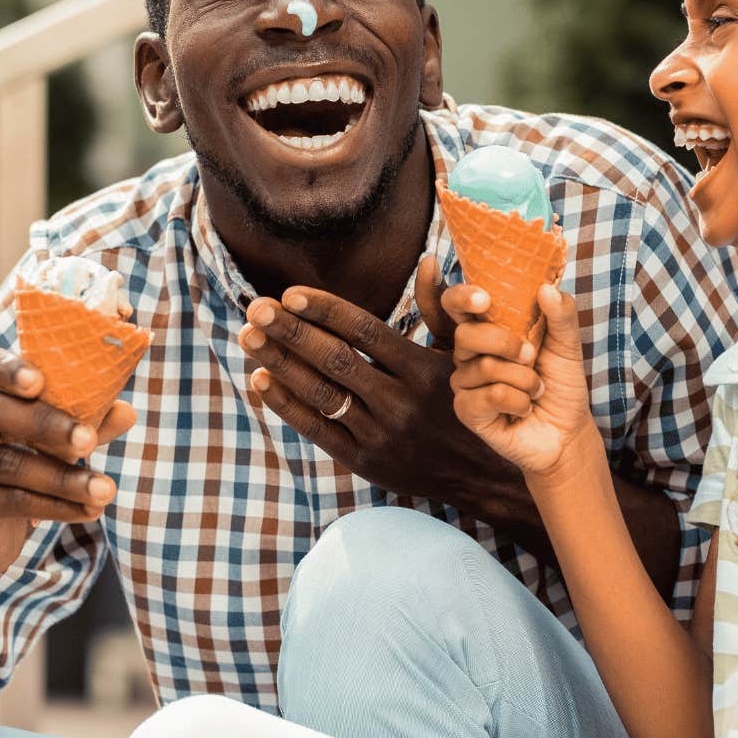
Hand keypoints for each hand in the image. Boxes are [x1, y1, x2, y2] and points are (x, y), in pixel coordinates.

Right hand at [0, 340, 135, 579]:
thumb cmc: (24, 456)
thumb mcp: (54, 433)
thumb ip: (85, 418)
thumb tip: (126, 412)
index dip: (1, 365)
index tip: (39, 381)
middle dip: (47, 425)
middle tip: (89, 441)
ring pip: (8, 464)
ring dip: (64, 478)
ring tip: (106, 489)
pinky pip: (10, 500)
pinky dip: (56, 506)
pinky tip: (89, 510)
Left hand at [237, 260, 533, 522]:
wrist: (487, 476)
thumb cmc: (475, 401)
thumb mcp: (467, 355)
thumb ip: (441, 309)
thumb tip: (425, 260)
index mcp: (423, 370)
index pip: (364, 332)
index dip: (325, 311)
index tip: (290, 294)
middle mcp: (401, 402)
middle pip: (334, 360)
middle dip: (290, 332)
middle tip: (255, 308)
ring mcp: (382, 434)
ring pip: (321, 394)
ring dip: (280, 363)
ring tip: (249, 337)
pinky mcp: (367, 462)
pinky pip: (318, 430)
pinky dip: (287, 405)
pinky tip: (263, 379)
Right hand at [448, 282, 600, 481]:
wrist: (568, 430)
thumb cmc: (562, 384)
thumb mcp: (568, 345)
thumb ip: (561, 314)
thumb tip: (547, 287)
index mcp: (487, 329)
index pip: (456, 305)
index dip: (461, 296)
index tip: (484, 299)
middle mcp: (470, 354)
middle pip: (465, 334)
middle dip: (505, 343)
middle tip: (531, 356)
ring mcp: (465, 383)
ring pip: (484, 367)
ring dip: (523, 379)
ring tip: (537, 389)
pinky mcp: (467, 411)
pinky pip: (489, 396)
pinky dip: (518, 401)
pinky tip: (525, 408)